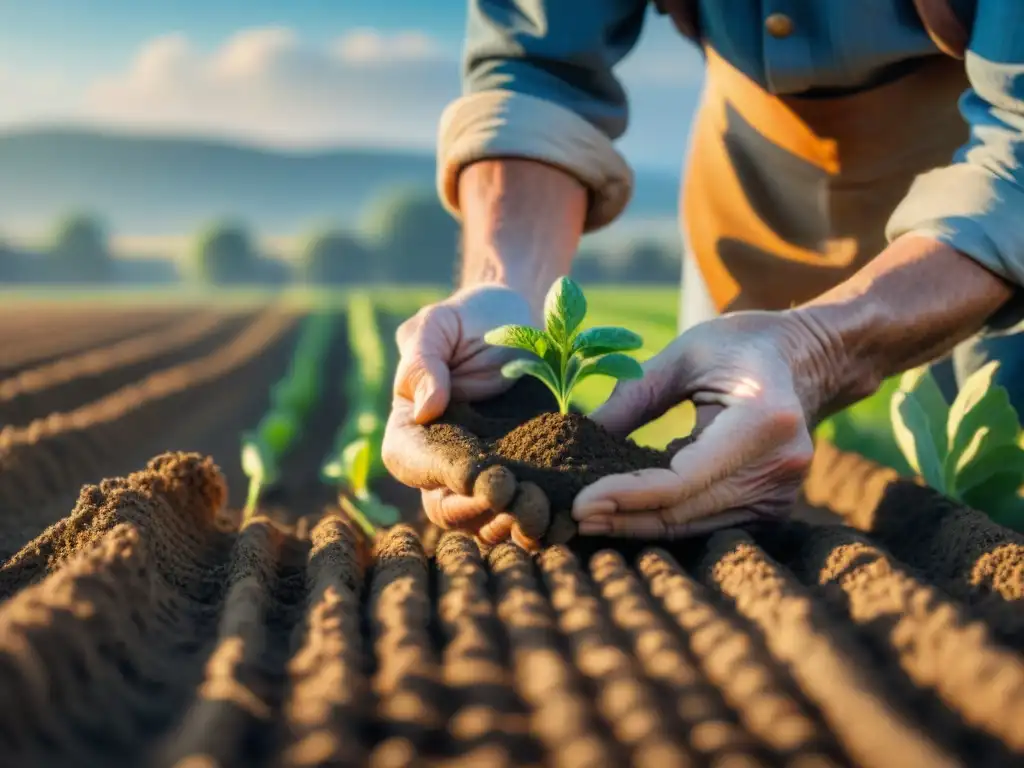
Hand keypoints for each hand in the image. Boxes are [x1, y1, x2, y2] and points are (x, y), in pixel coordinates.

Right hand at [381, 284, 549, 548]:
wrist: (520, 321)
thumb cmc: (470, 319)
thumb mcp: (439, 324)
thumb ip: (423, 359)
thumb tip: (425, 408)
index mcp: (411, 430)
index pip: (413, 463)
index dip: (443, 475)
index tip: (481, 473)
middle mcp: (440, 464)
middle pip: (446, 509)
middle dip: (481, 512)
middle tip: (520, 498)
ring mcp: (481, 480)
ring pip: (485, 524)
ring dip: (513, 527)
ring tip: (546, 513)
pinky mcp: (521, 482)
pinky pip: (523, 517)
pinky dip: (543, 526)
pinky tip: (567, 519)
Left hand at [571, 311, 832, 537]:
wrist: (811, 359)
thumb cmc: (743, 345)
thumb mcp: (684, 354)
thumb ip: (633, 395)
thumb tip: (580, 435)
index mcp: (762, 420)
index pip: (683, 478)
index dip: (627, 495)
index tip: (579, 501)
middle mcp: (780, 466)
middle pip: (686, 511)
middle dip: (624, 518)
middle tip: (571, 517)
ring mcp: (782, 493)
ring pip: (694, 526)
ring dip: (639, 527)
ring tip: (588, 520)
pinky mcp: (774, 507)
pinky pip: (707, 523)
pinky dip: (665, 521)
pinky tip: (625, 516)